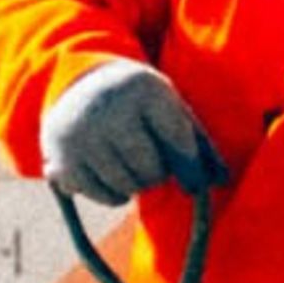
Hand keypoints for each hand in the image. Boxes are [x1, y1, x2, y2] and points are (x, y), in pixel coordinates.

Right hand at [39, 61, 220, 208]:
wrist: (80, 86)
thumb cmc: (139, 102)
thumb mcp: (170, 107)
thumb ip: (199, 143)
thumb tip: (221, 181)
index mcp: (142, 88)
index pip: (177, 141)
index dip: (189, 166)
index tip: (194, 184)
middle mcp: (107, 108)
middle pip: (151, 170)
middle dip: (158, 171)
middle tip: (151, 160)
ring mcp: (80, 136)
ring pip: (129, 186)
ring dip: (138, 184)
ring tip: (131, 163)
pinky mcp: (62, 161)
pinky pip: (105, 197)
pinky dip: (116, 194)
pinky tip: (112, 173)